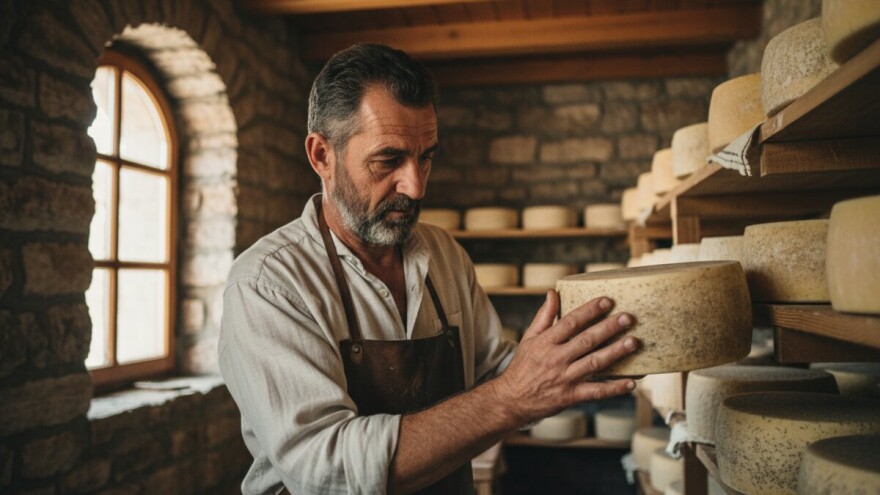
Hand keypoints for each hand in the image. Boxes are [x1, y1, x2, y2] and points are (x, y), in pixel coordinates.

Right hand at [491, 290, 637, 424]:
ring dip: (615, 353)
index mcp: (546, 342)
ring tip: (633, 342)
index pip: (570, 322)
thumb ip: (544, 316)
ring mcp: (564, 378)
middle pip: (586, 340)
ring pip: (594, 363)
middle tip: (627, 318)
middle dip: (608, 328)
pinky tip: (631, 383)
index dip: (589, 310)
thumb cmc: (523, 366)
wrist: (512, 400)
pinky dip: (614, 388)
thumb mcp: (529, 338)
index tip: (607, 301)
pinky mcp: (571, 396)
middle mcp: (556, 358)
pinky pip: (596, 392)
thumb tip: (552, 292)